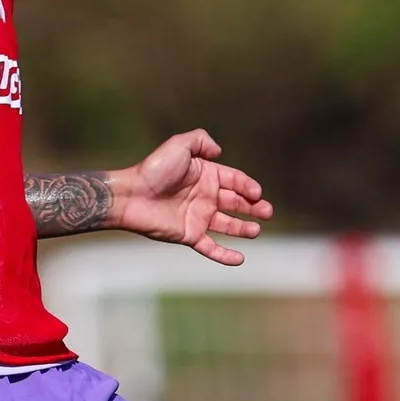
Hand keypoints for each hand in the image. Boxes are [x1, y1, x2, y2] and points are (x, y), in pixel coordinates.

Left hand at [115, 129, 272, 264]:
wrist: (132, 195)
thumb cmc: (154, 169)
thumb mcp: (179, 145)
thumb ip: (201, 140)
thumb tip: (220, 151)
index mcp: (206, 175)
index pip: (236, 180)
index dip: (249, 187)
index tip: (257, 194)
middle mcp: (205, 196)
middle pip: (236, 203)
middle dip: (254, 208)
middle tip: (267, 213)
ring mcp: (198, 217)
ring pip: (228, 225)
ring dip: (244, 229)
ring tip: (256, 231)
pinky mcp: (189, 235)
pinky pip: (211, 247)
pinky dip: (225, 255)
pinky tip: (240, 259)